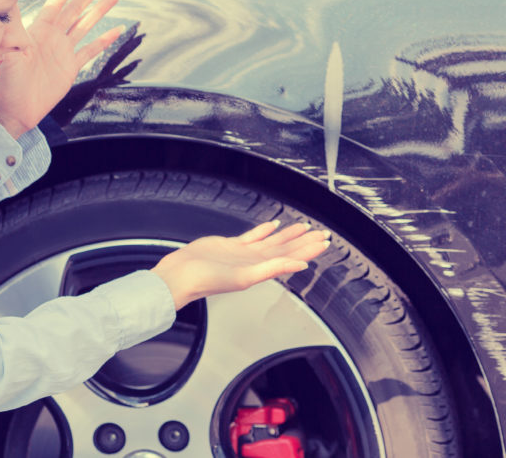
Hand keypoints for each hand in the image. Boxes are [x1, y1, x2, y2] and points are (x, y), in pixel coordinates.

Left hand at [0, 0, 123, 137]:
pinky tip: (117, 29)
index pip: (57, 2)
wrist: (14, 110)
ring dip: (101, 9)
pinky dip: (105, 40)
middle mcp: (52, 36)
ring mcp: (62, 51)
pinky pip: (91, 50)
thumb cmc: (5, 82)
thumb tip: (9, 3)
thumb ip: (11, 29)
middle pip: (76, 8)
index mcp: (37, 30)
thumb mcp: (6, 52)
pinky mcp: (70, 67)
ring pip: (86, 24)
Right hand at [150, 222, 330, 309]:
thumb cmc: (207, 280)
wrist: (182, 275)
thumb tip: (301, 266)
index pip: (292, 257)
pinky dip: (263, 230)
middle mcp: (255, 262)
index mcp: (261, 270)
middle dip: (304, 241)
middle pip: (285, 249)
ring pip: (271, 242)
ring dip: (287, 235)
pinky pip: (252, 236)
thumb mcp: (244, 277)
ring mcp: (243, 253)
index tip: (324, 242)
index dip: (308, 249)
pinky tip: (272, 225)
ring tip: (303, 227)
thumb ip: (273, 269)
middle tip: (321, 232)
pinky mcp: (230, 246)